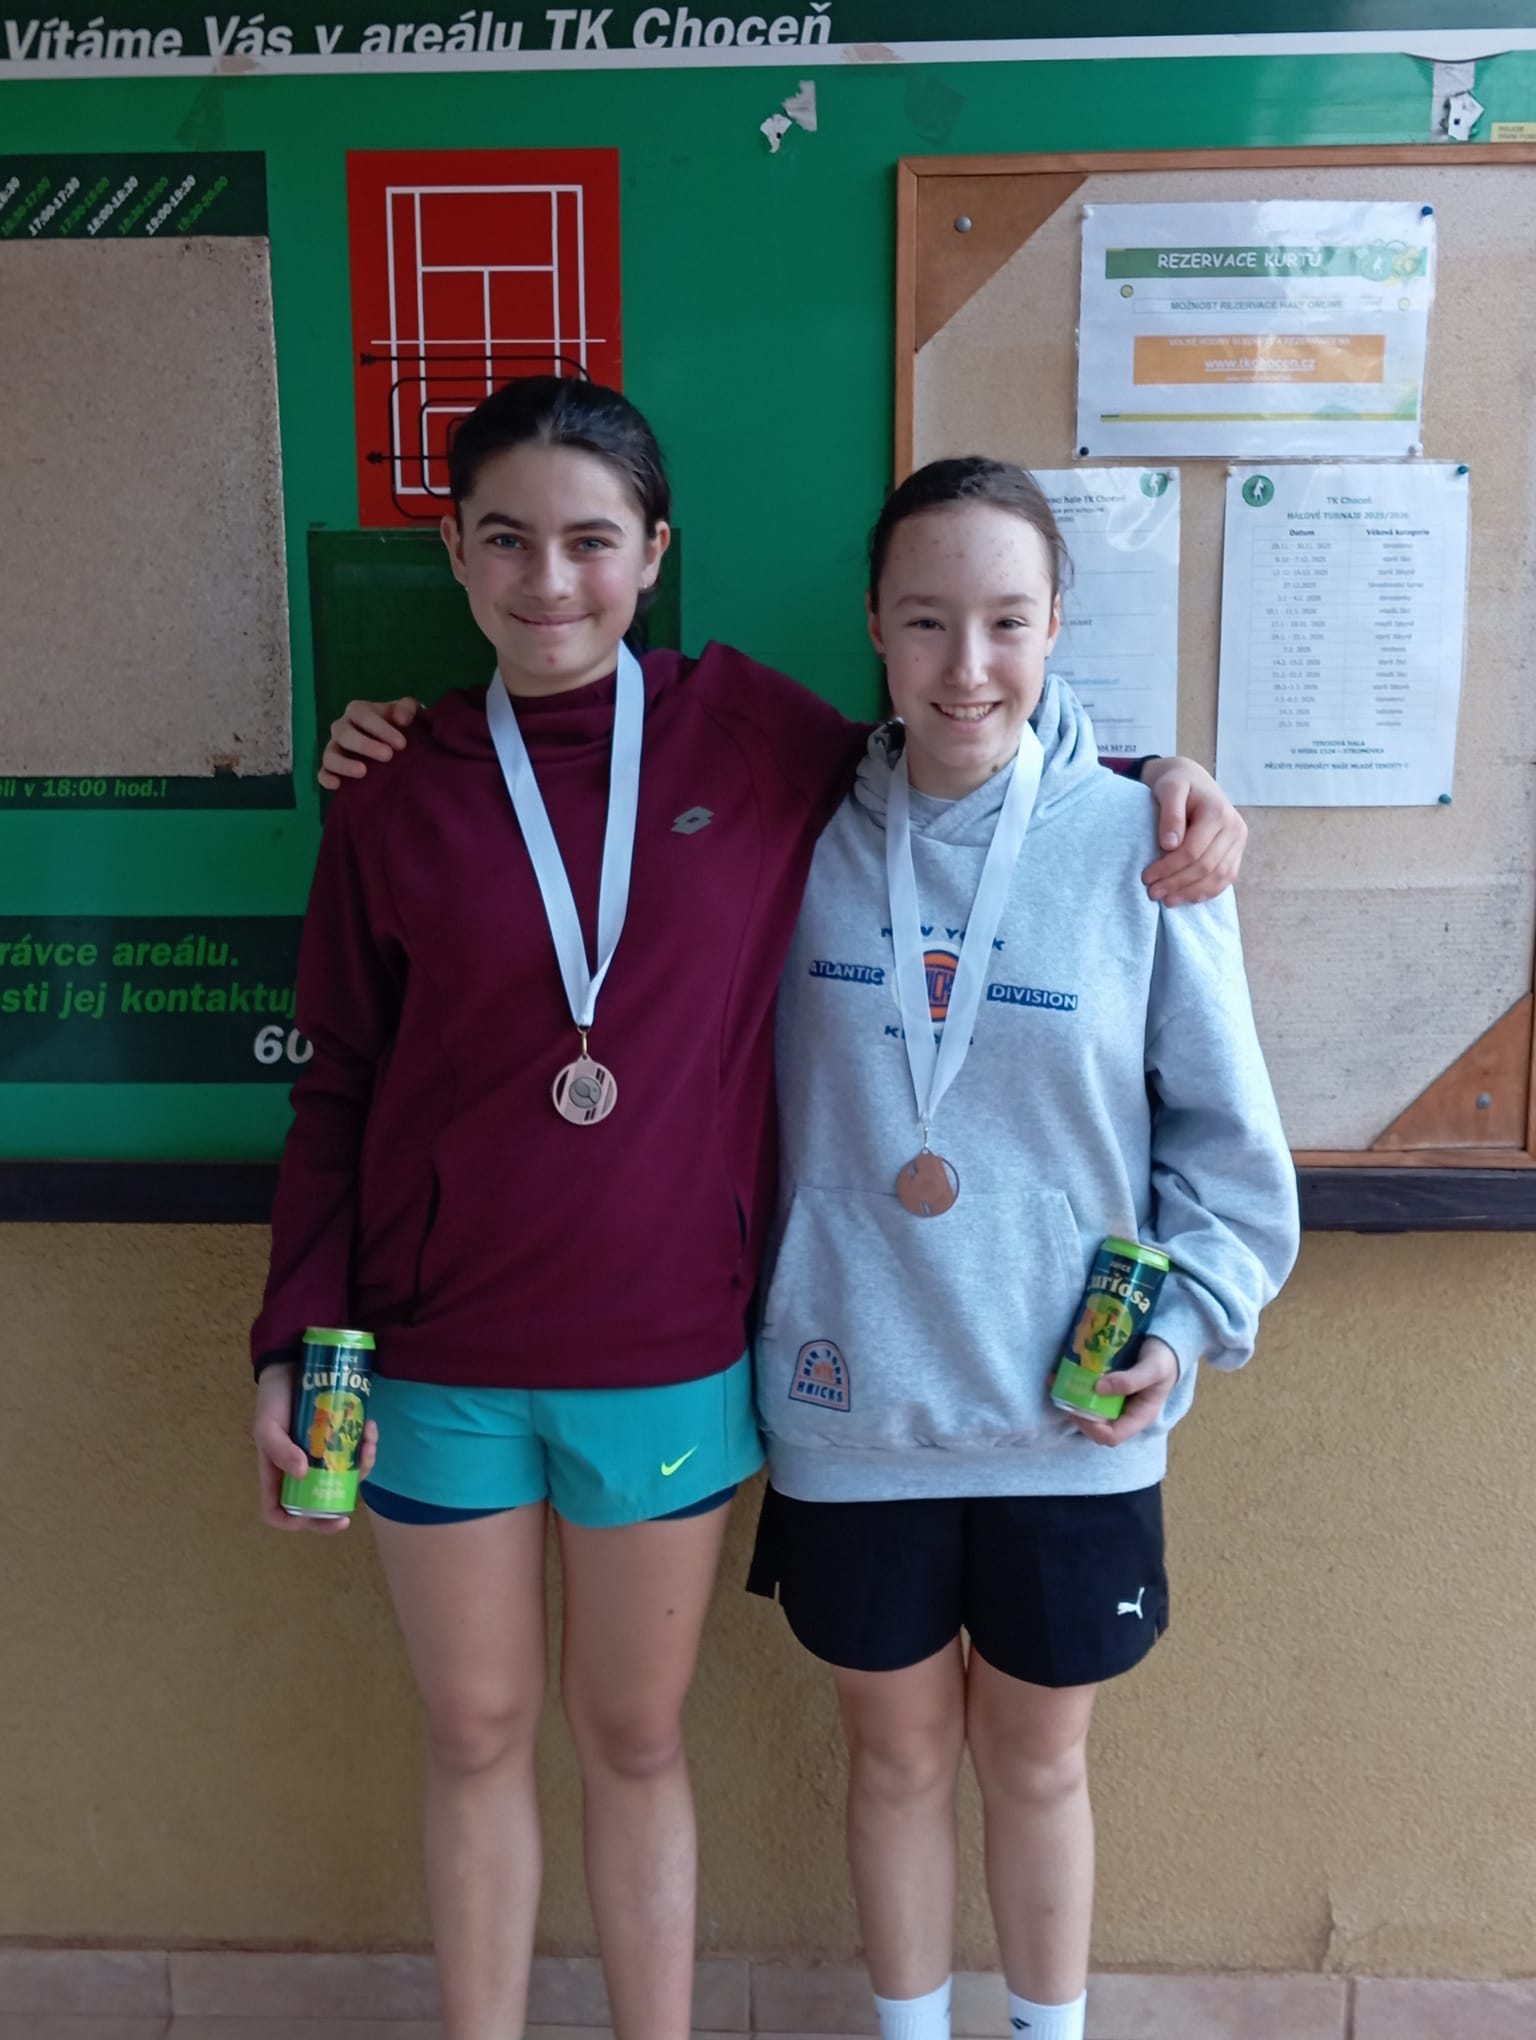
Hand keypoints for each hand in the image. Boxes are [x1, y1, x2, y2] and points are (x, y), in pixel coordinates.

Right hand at [252, 1360, 377, 1533]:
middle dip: (333, 1510)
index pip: (278, 1511)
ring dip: (361, 1468)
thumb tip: (300, 1474)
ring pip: (343, 1477)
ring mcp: (321, 1456)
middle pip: (315, 1504)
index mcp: (276, 1474)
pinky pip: (356, 1451)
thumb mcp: (267, 1425)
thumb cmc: (273, 1401)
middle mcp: (300, 1470)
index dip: (292, 1522)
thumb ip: (278, 1450)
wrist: (292, 1366)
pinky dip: (367, 1444)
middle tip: (349, 1511)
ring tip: (368, 1445)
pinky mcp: (338, 1438)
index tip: (311, 1520)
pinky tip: (370, 1427)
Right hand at [318, 697, 420, 789]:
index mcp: (358, 711)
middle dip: (365, 745)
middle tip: (388, 756)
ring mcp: (335, 748)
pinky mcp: (332, 769)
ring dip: (344, 763)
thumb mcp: (407, 712)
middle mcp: (342, 728)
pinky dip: (326, 778)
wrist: (396, 744)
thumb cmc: (399, 725)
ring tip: (362, 772)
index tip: (401, 743)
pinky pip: (323, 773)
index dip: (380, 728)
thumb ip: (407, 708)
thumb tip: (402, 719)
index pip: (363, 715)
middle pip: (344, 734)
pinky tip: (337, 785)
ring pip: (330, 754)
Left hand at [1066, 1336, 1177, 1448]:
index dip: (1091, 1428)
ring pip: (1090, 1411)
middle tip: (1062, 1393)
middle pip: (1096, 1427)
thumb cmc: (1165, 1360)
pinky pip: (1089, 1394)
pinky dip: (1075, 1386)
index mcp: (1139, 1417)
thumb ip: (1130, 1380)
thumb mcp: (1154, 1369)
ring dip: (1071, 1399)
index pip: (1112, 1436)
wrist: (1168, 1345)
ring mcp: (1116, 1402)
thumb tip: (1098, 1389)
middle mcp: (1125, 1414)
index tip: (1076, 1409)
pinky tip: (1063, 1372)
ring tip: (1057, 1380)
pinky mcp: (1110, 1389)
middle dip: (1077, 1414)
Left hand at [1139, 756, 1246, 905]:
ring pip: (1218, 877)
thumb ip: (1170, 814)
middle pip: (1206, 867)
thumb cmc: (1176, 784)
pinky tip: (1186, 898)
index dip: (1168, 868)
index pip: (1193, 851)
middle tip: (1152, 892)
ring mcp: (1239, 841)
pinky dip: (1206, 892)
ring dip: (1191, 893)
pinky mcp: (1237, 851)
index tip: (1146, 877)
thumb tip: (1169, 845)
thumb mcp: (1169, 789)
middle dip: (1177, 883)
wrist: (1193, 780)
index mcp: (1218, 812)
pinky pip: (1225, 878)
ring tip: (1167, 900)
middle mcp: (1234, 828)